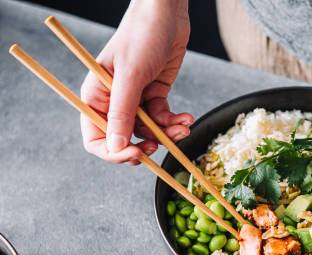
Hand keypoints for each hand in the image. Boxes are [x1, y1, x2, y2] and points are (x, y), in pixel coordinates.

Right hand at [80, 0, 192, 163]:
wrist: (166, 14)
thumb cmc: (142, 35)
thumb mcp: (131, 76)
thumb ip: (122, 113)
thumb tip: (115, 147)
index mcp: (96, 97)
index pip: (96, 138)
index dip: (113, 152)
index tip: (135, 154)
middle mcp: (114, 102)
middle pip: (124, 139)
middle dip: (144, 145)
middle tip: (160, 144)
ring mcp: (135, 100)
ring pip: (147, 132)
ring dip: (166, 134)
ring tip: (183, 127)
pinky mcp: (155, 95)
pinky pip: (162, 120)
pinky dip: (175, 122)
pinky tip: (187, 117)